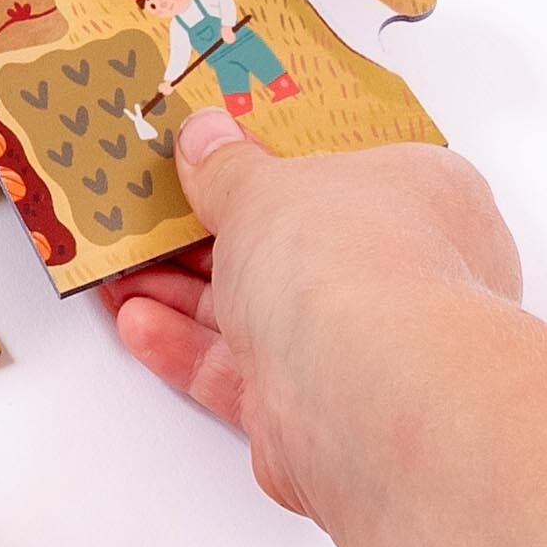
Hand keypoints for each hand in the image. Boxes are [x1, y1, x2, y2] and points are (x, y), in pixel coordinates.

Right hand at [98, 108, 523, 517]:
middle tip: (156, 217)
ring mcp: (359, 346)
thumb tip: (208, 138)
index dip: (278, 163)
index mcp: (420, 195)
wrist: (362, 394)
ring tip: (126, 269)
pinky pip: (239, 372)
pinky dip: (186, 348)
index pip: (347, 171)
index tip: (221, 155)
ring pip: (258, 313)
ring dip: (185, 293)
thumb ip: (227, 168)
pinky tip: (140, 323)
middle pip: (293, 247)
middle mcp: (399, 273)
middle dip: (213, 236)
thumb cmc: (352, 268)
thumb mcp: (265, 187)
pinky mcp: (312, 408)